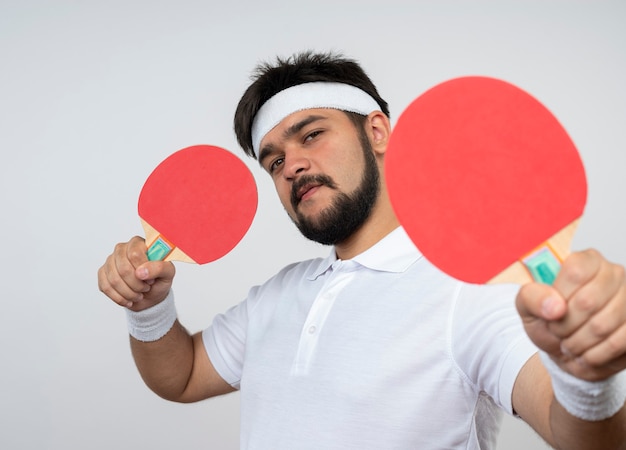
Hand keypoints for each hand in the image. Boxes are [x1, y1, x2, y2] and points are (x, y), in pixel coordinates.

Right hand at [97, 236, 175, 310]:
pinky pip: (105, 287)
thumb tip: (141, 272)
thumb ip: (160, 268)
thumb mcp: (168, 273)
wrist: (149, 295)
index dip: (143, 270)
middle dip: (136, 284)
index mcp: (139, 243)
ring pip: (114, 280)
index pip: (135, 254)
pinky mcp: (103, 273)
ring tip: (138, 295)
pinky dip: (119, 298)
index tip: (151, 279)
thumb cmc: (159, 280)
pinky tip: (128, 299)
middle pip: (123, 268)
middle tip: (145, 289)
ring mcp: (110, 260)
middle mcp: (122, 248)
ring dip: (128, 293)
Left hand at [516, 249, 625, 380]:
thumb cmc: (548, 321)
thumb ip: (532, 298)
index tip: (550, 311)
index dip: (559, 297)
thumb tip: (555, 306)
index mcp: (584, 261)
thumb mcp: (527, 306)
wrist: (567, 349)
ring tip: (569, 344)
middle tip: (557, 331)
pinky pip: (618, 343)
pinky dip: (594, 355)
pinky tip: (585, 354)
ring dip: (578, 343)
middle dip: (565, 325)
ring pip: (603, 325)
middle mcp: (612, 274)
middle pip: (588, 301)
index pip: (576, 271)